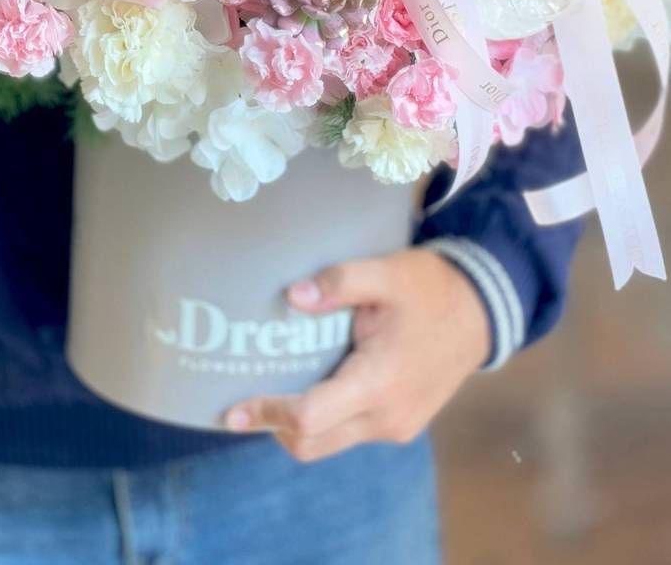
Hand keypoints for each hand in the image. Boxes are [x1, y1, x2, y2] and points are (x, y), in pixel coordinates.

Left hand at [226, 248, 491, 462]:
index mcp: (379, 382)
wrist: (482, 312)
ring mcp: (395, 426)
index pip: (311, 417)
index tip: (232, 410)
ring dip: (298, 424)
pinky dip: (324, 419)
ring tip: (271, 391)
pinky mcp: (400, 424)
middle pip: (313, 442)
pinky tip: (312, 385)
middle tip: (241, 404)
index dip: (267, 414)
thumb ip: (339, 281)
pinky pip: (350, 432)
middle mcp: (386, 417)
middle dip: (273, 427)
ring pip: (330, 441)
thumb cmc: (431, 289)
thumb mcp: (387, 272)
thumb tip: (291, 296)